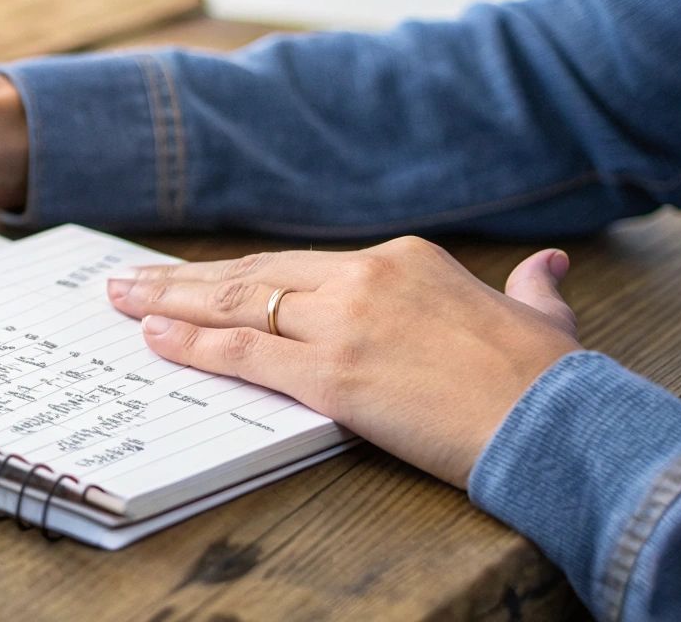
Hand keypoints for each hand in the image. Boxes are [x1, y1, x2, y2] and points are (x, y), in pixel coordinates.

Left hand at [106, 238, 582, 486]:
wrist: (558, 422)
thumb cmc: (550, 379)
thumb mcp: (541, 317)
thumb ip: (531, 287)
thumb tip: (546, 267)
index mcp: (403, 259)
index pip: (297, 266)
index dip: (241, 276)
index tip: (201, 279)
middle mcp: (364, 278)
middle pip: (253, 275)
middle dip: (185, 280)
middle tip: (130, 278)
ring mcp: (343, 323)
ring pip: (235, 305)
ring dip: (168, 303)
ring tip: (122, 300)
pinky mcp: (332, 374)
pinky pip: (243, 354)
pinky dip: (192, 345)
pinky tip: (154, 338)